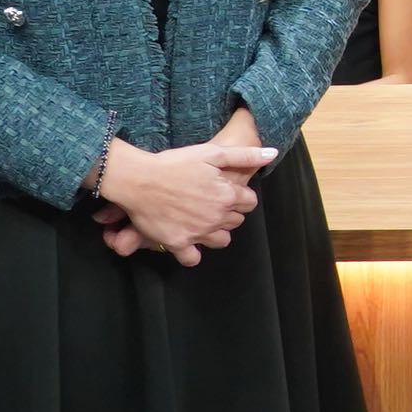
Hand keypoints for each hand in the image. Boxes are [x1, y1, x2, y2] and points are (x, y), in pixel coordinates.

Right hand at [89, 135, 274, 265]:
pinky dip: (192, 253)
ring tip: (202, 221)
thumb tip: (272, 154)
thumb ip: (244, 156)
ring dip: (215, 233)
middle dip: (228, 213)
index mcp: (228, 196)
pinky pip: (193, 259)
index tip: (226, 191)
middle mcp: (216, 217)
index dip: (240, 196)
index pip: (250, 203)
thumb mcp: (212, 153)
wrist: (139, 179)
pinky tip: (188, 241)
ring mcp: (198, 232)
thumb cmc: (174, 163)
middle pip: (236, 222)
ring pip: (221, 241)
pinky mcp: (178, 243)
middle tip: (211, 203)